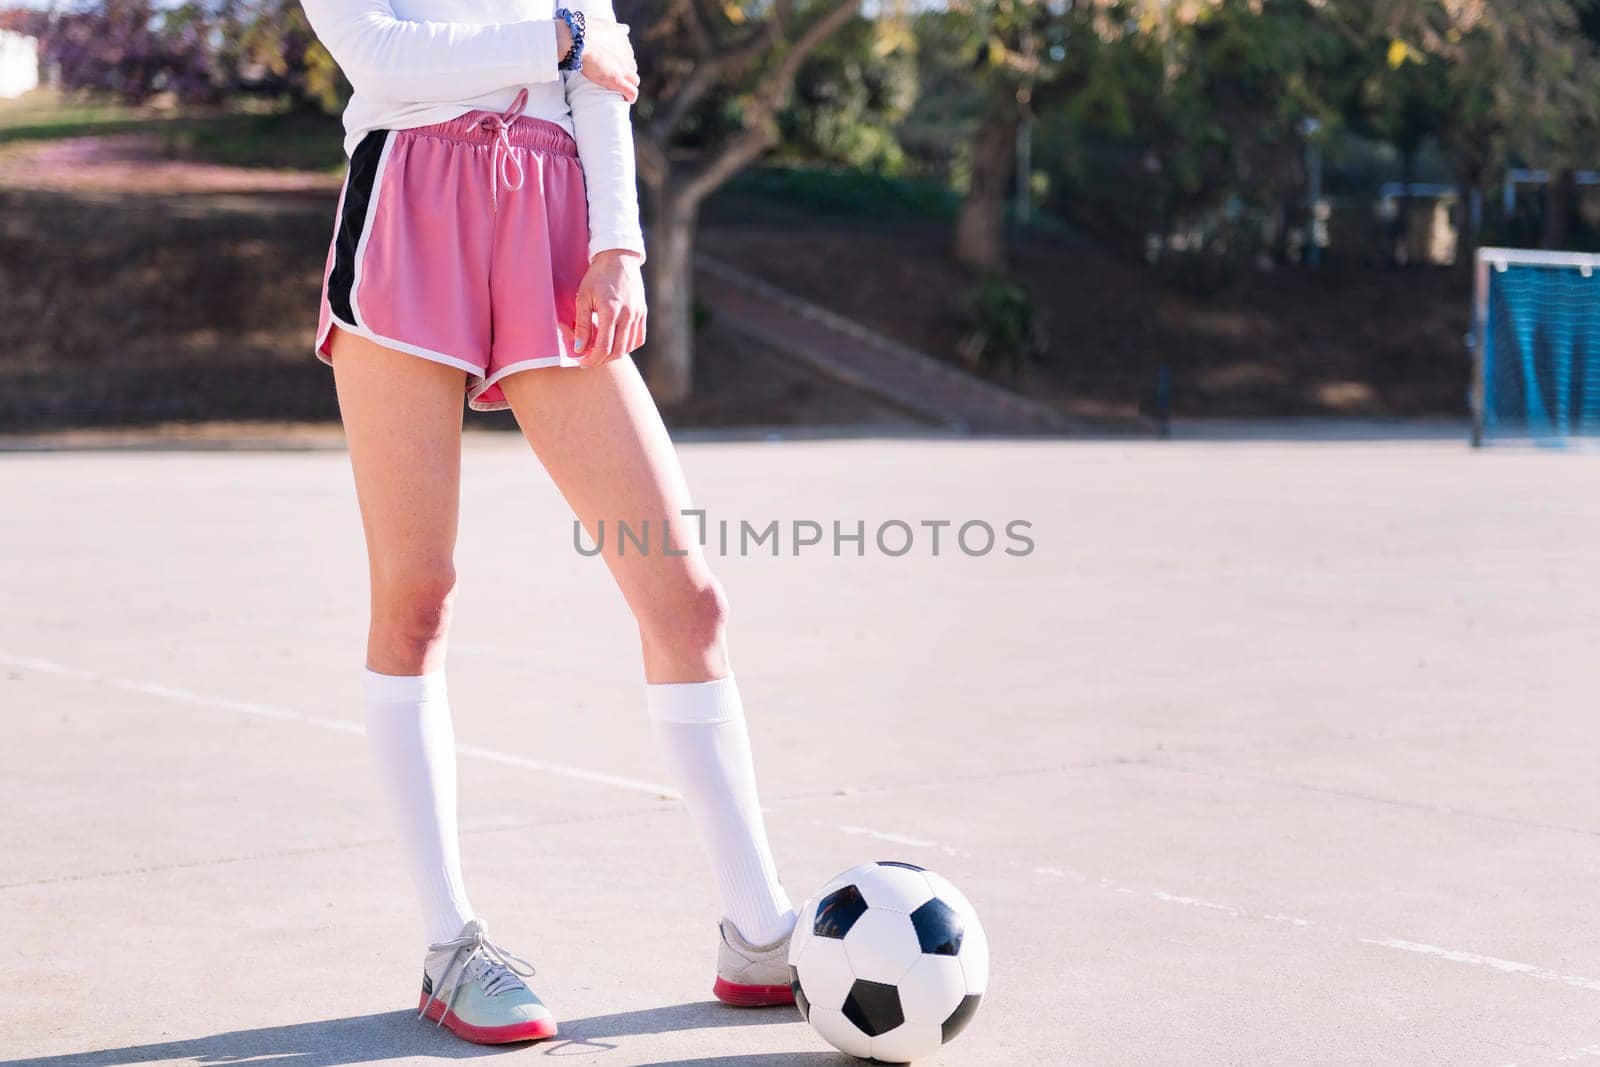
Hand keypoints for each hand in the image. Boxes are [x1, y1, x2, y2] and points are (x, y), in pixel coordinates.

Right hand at [557, 17, 639, 102]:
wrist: (577, 40)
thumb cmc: (583, 32)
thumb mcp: (603, 25)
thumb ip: (615, 29)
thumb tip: (626, 29)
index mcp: (622, 41)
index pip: (628, 55)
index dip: (622, 62)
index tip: (614, 65)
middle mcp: (626, 54)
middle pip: (632, 67)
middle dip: (626, 73)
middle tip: (614, 78)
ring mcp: (622, 68)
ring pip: (634, 80)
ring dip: (628, 83)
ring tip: (618, 88)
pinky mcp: (617, 80)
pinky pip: (631, 92)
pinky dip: (630, 96)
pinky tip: (627, 99)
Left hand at [572, 250, 645, 367]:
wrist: (619, 258)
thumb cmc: (597, 276)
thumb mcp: (583, 297)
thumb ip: (582, 325)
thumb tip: (580, 348)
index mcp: (611, 310)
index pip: (604, 347)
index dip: (592, 360)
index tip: (582, 362)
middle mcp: (627, 315)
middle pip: (617, 351)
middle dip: (601, 359)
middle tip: (589, 359)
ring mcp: (638, 315)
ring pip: (628, 347)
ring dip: (613, 354)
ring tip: (600, 350)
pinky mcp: (643, 313)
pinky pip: (638, 338)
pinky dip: (627, 346)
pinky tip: (616, 343)